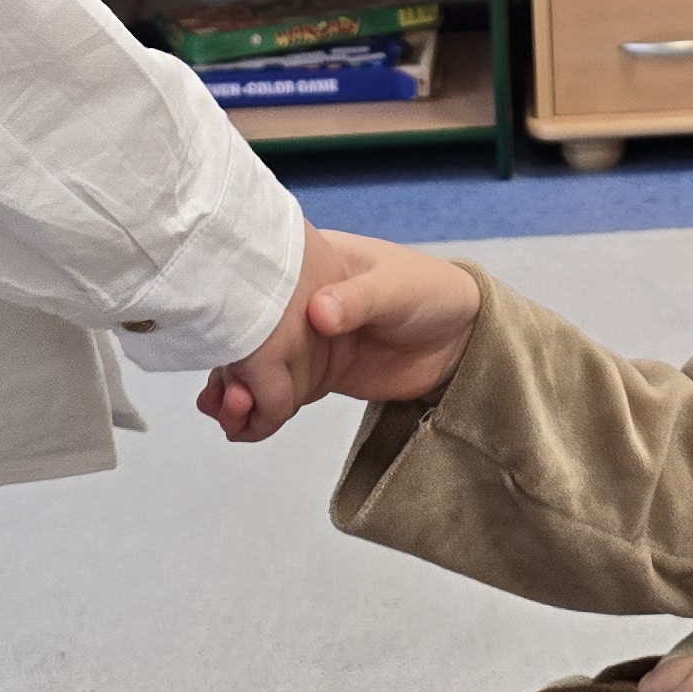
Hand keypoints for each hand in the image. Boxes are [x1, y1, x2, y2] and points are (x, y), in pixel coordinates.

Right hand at [198, 228, 479, 440]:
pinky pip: (277, 393)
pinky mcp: (315, 375)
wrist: (463, 337)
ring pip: (257, 368)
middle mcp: (296, 304)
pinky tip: (241, 425)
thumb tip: (318, 313)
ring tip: (232, 417)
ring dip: (238, 394)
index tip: (229, 351)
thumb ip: (358, 300)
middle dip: (232, 367)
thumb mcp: (396, 288)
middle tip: (231, 398)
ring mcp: (305, 342)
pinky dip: (258, 411)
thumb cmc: (431, 292)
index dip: (238, 318)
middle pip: (249, 334)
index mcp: (309, 266)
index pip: (258, 287)